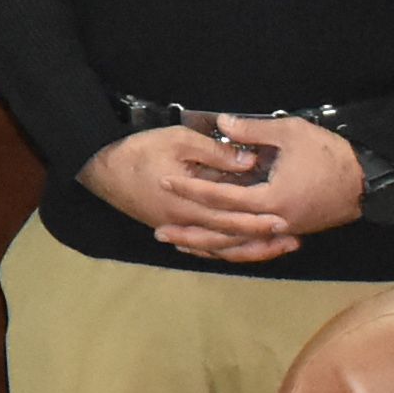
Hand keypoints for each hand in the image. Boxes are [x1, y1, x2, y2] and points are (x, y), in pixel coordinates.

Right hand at [77, 118, 298, 263]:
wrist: (102, 168)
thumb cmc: (141, 150)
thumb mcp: (180, 140)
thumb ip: (217, 152)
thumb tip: (250, 161)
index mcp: (190, 204)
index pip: (232, 218)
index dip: (259, 221)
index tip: (285, 220)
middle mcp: (186, 224)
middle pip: (230, 240)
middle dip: (262, 241)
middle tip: (291, 240)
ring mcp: (177, 229)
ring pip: (217, 249)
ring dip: (247, 250)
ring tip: (274, 248)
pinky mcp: (171, 228)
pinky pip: (200, 248)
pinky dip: (221, 252)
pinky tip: (237, 250)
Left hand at [164, 113, 368, 253]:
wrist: (367, 181)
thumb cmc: (330, 154)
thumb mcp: (291, 133)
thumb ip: (253, 130)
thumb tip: (221, 123)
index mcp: (270, 199)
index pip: (220, 197)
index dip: (191, 189)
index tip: (165, 182)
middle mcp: (273, 222)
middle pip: (223, 233)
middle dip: (190, 232)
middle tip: (159, 231)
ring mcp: (281, 231)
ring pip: (237, 246)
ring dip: (207, 246)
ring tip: (178, 244)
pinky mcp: (288, 233)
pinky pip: (253, 246)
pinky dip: (231, 248)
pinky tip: (213, 245)